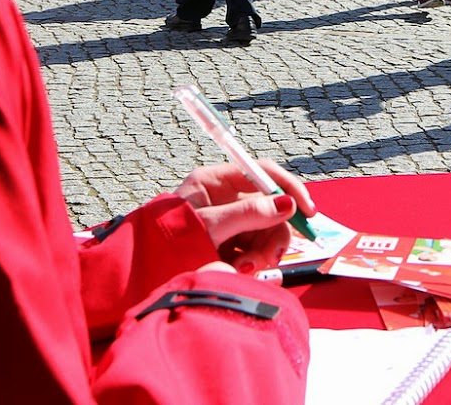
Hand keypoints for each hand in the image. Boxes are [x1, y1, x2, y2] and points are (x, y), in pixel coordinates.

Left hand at [174, 161, 316, 273]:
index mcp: (215, 182)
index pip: (262, 172)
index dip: (288, 187)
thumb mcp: (210, 226)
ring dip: (262, 253)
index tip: (306, 211)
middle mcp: (225, 200)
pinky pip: (254, 250)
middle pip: (270, 207)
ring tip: (245, 269)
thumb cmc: (169, 243)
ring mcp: (228, 223)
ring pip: (265, 232)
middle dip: (274, 233)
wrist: (144, 276)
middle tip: (270, 258)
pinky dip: (252, 263)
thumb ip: (248, 214)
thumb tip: (286, 205)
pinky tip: (239, 272)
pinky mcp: (228, 246)